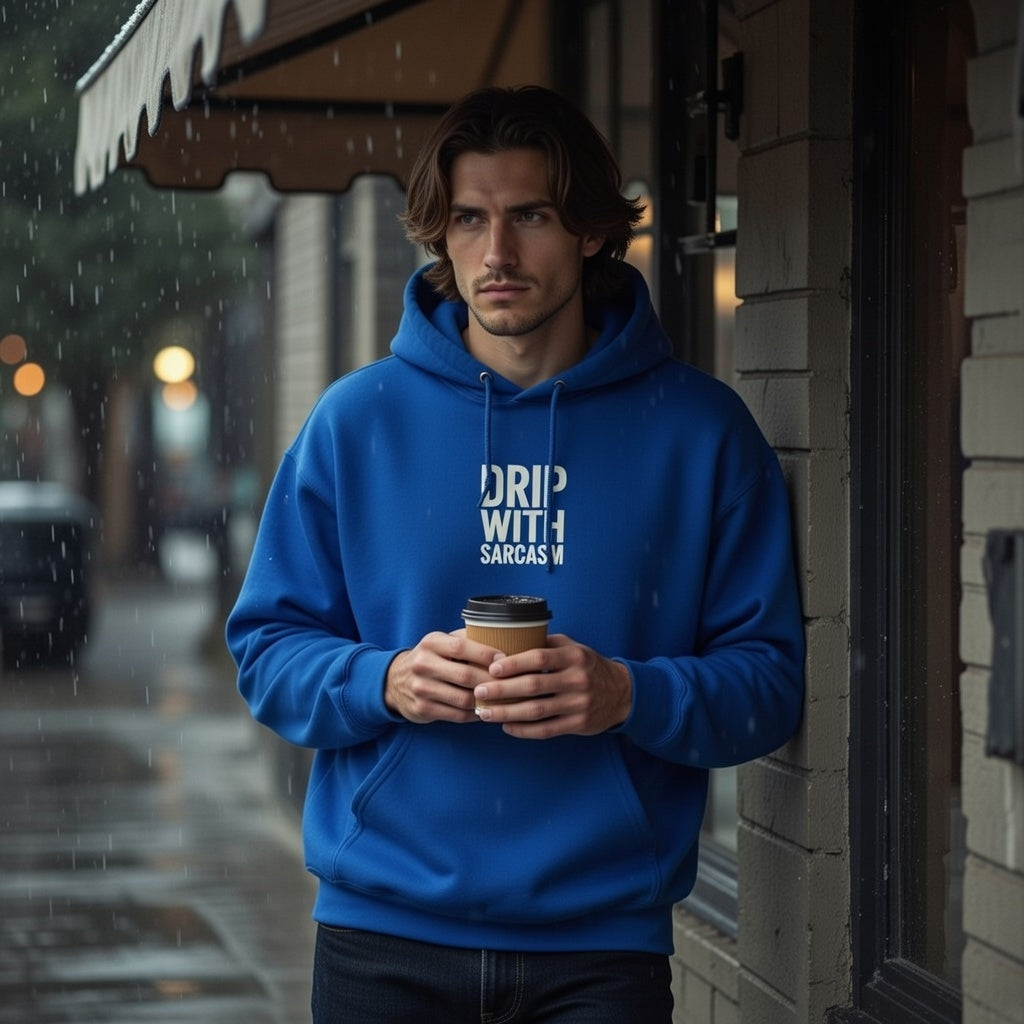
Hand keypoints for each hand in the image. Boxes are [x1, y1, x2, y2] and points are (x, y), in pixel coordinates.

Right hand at [385, 631, 500, 724]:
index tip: (505, 659)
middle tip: (511, 683)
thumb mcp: (440, 642)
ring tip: (501, 698)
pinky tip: (485, 710)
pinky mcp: (422, 709)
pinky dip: (475, 714)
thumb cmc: (430, 659)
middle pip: (465, 676)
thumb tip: (499, 636)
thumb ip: (465, 639)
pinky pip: (457, 715)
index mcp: (431, 643)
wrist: (394, 682)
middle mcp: (423, 664)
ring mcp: (421, 689)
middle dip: (491, 681)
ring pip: (463, 699)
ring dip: (486, 700)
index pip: (461, 647)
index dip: (485, 654)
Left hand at [472, 634, 632, 738]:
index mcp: (574, 656)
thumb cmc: (588, 666)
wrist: (622, 693)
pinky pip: (546, 730)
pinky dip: (523, 730)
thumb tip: (511, 640)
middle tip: (479, 691)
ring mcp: (579, 704)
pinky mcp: (578, 724)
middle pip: (533, 686)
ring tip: (485, 713)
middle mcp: (577, 679)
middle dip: (502, 690)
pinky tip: (506, 727)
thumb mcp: (574, 648)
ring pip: (537, 711)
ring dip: (507, 713)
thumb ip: (547, 645)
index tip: (491, 668)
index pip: (539, 658)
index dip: (513, 663)